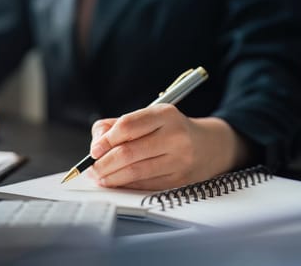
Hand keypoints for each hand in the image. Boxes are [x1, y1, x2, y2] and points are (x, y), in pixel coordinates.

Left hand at [87, 104, 247, 190]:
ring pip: (135, 172)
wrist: (209, 146)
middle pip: (128, 153)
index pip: (128, 126)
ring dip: (111, 177)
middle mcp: (175, 136)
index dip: (106, 140)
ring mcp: (180, 160)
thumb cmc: (170, 130)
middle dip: (103, 163)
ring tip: (99, 176)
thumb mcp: (148, 117)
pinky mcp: (180, 181)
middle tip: (91, 168)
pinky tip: (116, 182)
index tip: (94, 150)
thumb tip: (96, 144)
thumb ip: (117, 125)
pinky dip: (126, 185)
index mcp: (165, 115)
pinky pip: (145, 185)